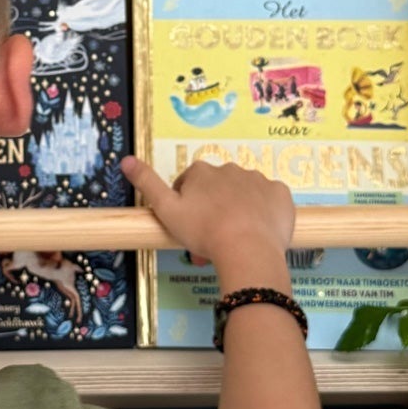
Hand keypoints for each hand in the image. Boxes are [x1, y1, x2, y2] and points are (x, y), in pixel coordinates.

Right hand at [122, 156, 293, 289]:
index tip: (189, 225)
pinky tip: (260, 230)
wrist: (247, 249)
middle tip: (212, 236)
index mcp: (202, 172)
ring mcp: (259, 180)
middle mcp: (230, 168)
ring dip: (239, 208)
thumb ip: (147, 183)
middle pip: (218, 187)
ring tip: (236, 237)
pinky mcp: (281, 194)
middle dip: (214, 206)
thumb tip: (126, 159)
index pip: (189, 183)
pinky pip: (271, 200)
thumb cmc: (203, 231)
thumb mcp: (166, 210)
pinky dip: (265, 211)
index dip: (187, 204)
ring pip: (245, 193)